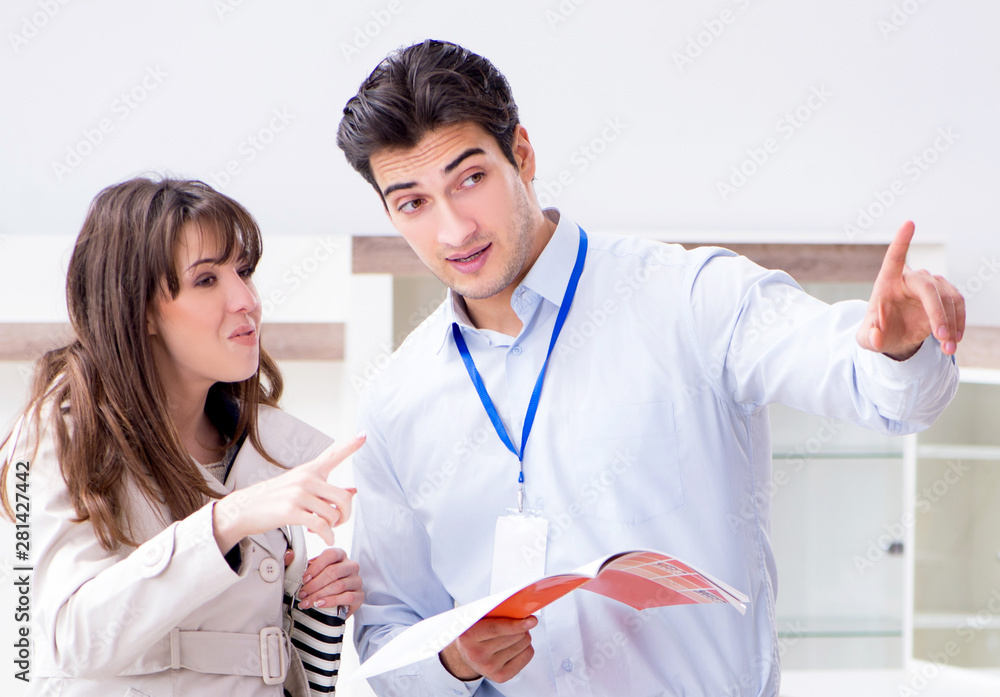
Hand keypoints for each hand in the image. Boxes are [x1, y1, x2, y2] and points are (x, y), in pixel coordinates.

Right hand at [212, 434, 365, 553]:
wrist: (243, 510)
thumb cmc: (273, 499)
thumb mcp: (300, 488)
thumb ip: (327, 490)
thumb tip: (353, 490)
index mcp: (309, 471)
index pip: (333, 455)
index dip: (351, 445)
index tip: (364, 435)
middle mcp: (306, 479)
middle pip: (344, 498)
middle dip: (345, 515)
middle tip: (337, 522)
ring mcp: (298, 494)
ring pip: (333, 515)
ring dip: (332, 528)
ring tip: (320, 528)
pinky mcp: (290, 511)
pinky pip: (321, 526)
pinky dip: (327, 536)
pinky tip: (323, 537)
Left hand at [295, 547, 363, 613]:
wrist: (335, 604)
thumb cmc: (321, 584)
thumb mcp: (311, 573)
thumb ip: (300, 564)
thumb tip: (289, 556)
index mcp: (340, 555)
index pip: (330, 555)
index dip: (316, 567)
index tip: (304, 579)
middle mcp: (351, 566)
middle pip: (333, 572)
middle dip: (314, 585)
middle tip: (302, 594)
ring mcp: (357, 581)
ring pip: (339, 585)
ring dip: (319, 595)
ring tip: (307, 601)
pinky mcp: (360, 596)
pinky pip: (347, 598)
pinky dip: (331, 601)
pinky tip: (319, 604)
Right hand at [439, 616, 536, 682]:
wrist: (467, 655)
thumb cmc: (475, 631)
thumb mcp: (477, 617)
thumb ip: (494, 610)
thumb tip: (520, 610)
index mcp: (469, 635)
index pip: (496, 629)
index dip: (515, 624)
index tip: (531, 620)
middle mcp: (477, 654)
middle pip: (515, 637)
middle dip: (521, 627)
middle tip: (517, 623)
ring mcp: (489, 668)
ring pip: (523, 645)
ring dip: (523, 636)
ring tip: (513, 635)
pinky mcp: (500, 676)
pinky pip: (526, 656)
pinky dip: (525, 648)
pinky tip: (515, 646)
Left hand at [857, 221, 964, 359]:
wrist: (893, 336)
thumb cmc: (877, 332)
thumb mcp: (868, 339)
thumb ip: (870, 337)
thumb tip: (875, 337)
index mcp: (886, 282)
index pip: (894, 258)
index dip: (901, 241)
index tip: (909, 223)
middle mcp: (909, 278)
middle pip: (928, 288)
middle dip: (937, 313)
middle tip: (941, 337)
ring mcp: (930, 284)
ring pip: (948, 298)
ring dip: (951, 324)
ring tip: (948, 348)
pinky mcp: (944, 294)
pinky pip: (957, 304)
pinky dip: (958, 323)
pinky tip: (953, 341)